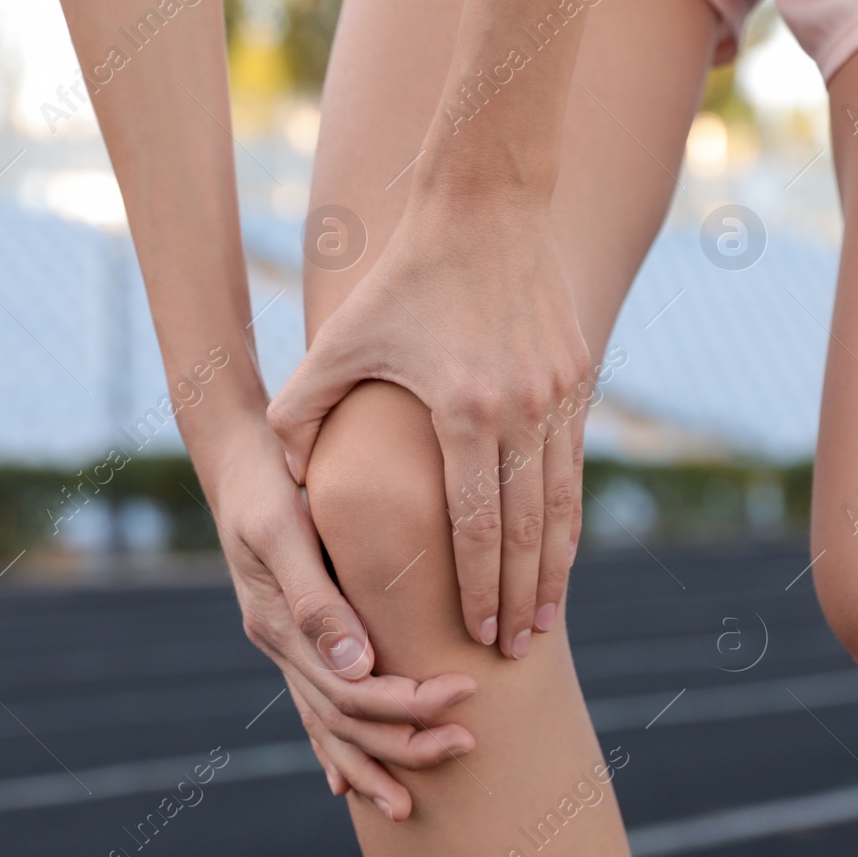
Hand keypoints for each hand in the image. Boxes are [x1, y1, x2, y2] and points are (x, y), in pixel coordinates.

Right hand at [206, 421, 476, 819]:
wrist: (239, 458)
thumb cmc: (268, 483)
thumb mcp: (285, 530)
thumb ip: (317, 598)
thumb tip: (360, 668)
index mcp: (280, 625)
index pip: (352, 692)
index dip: (409, 703)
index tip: (467, 691)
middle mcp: (279, 645)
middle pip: (344, 720)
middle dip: (405, 741)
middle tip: (468, 741)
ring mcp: (282, 645)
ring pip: (326, 726)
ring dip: (373, 761)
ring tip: (418, 796)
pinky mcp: (294, 636)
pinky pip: (312, 709)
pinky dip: (333, 749)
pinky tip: (350, 782)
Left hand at [269, 195, 591, 659]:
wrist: (487, 207)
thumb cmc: (403, 279)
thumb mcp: (341, 340)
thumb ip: (301, 410)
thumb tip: (278, 474)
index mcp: (461, 411)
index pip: (473, 526)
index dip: (474, 589)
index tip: (474, 635)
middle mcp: (521, 412)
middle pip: (524, 531)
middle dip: (517, 599)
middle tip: (512, 650)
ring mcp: (558, 396)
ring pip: (561, 506)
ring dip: (553, 569)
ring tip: (543, 619)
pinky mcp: (579, 379)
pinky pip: (575, 467)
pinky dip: (570, 517)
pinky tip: (561, 551)